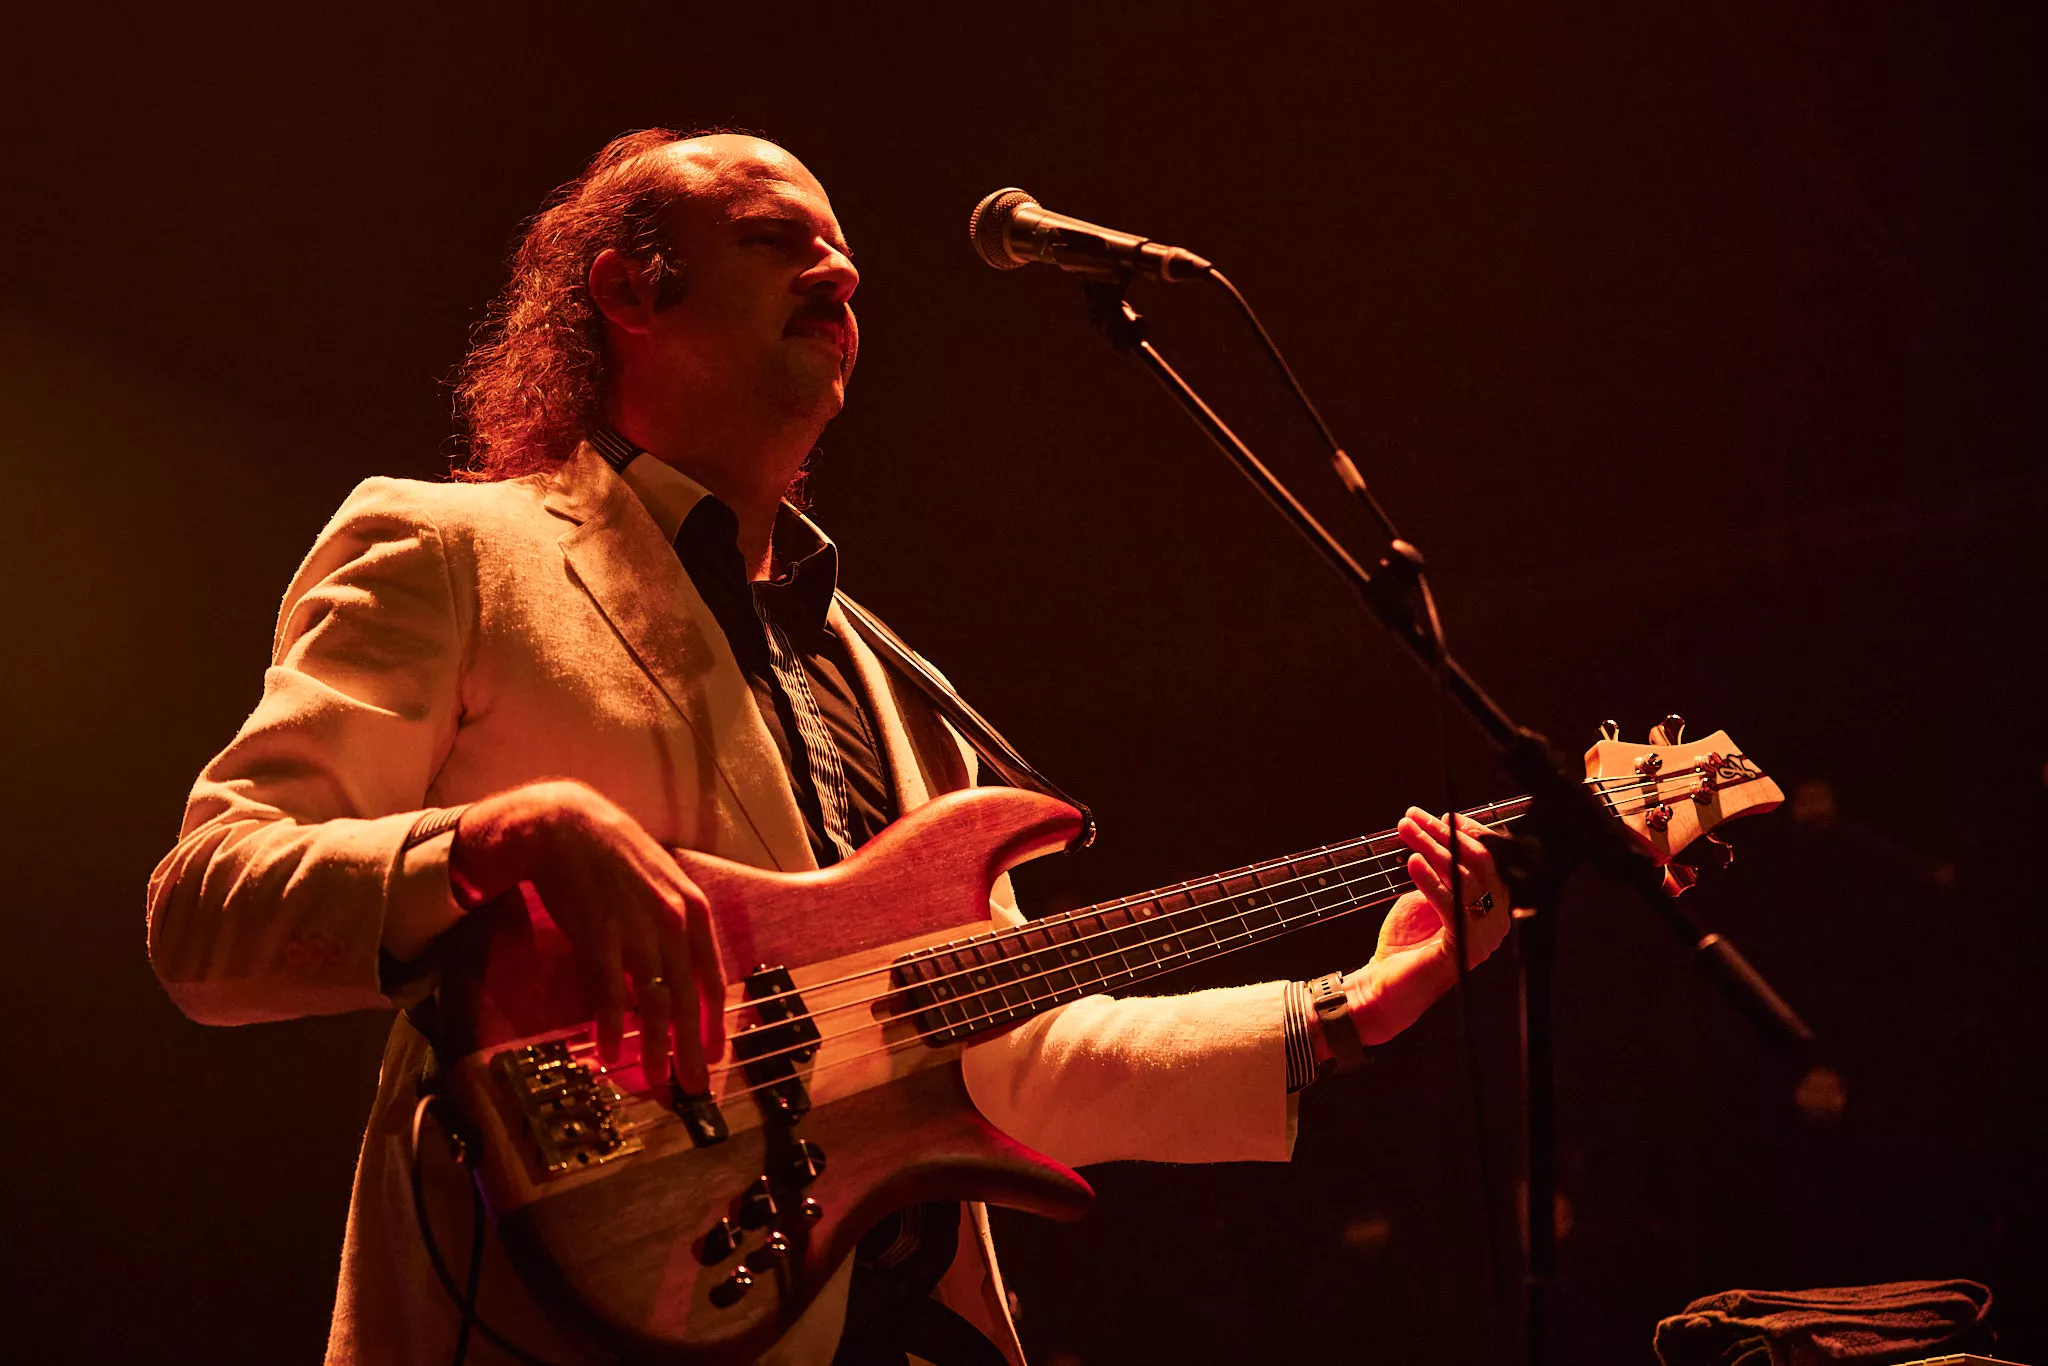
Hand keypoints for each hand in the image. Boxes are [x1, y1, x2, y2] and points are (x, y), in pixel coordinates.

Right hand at [450, 779, 725, 1091]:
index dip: (713, 1024)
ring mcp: (637, 930)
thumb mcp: (662, 884)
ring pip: (653, 1003)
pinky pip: (608, 992)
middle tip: (694, 1086)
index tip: (714, 1055)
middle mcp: (673, 922)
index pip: (711, 981)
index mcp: (694, 911)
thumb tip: (682, 969)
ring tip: (654, 1080)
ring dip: (654, 1048)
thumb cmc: (615, 856)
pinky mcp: (598, 935)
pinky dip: (608, 1026)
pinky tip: (606, 1052)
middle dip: (692, 1049)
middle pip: (687, 1000)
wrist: (565, 824)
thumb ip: (676, 925)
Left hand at [1345, 808, 1516, 1043]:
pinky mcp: (1461, 950)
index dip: (1468, 833)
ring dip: (1433, 848)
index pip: (1490, 861)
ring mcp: (1481, 937)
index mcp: (1490, 907)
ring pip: (1465, 878)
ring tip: (1407, 831)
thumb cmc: (1404, 943)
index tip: (1442, 815)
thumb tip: (1439, 829)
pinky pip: (1450, 906)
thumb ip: (1439, 870)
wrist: (1383, 986)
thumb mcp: (1425, 896)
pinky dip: (1430, 881)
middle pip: (1479, 864)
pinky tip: (1411, 862)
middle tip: (1415, 817)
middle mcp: (1494, 922)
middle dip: (1445, 834)